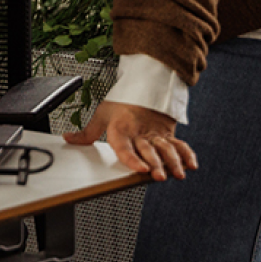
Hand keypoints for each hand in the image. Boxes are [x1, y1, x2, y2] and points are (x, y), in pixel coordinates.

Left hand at [65, 101, 197, 180]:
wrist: (145, 85)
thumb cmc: (122, 103)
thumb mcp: (102, 114)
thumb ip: (87, 132)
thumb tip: (68, 139)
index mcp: (122, 129)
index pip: (126, 147)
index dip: (133, 159)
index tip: (141, 169)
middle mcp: (140, 134)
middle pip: (148, 150)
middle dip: (155, 164)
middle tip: (159, 176)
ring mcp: (155, 134)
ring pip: (166, 149)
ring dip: (173, 162)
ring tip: (178, 174)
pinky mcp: (167, 135)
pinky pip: (179, 145)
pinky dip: (187, 155)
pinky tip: (192, 166)